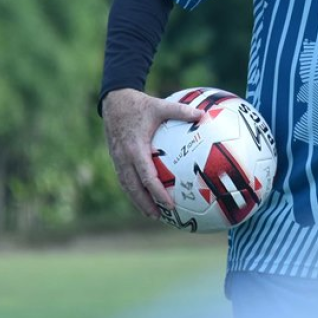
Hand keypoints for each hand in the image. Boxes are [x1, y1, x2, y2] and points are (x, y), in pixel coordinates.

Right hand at [102, 89, 202, 218]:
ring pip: (126, 185)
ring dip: (137, 200)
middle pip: (133, 187)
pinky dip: (132, 190)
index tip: (168, 203)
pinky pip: (124, 178)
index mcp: (135, 148)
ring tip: (150, 213)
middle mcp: (123, 157)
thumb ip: (181, 111)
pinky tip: (142, 197)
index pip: (146, 176)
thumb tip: (203, 114)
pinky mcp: (116, 158)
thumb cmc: (139, 105)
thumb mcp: (161, 106)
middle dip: (144, 203)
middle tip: (159, 216)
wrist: (114, 101)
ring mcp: (117, 159)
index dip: (156, 192)